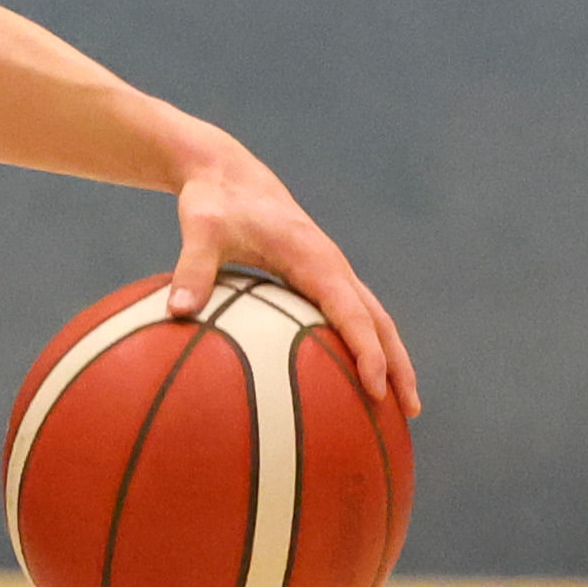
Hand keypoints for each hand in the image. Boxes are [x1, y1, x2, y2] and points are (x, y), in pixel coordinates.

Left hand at [166, 137, 423, 415]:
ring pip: (373, 320)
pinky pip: (349, 315)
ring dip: (390, 358)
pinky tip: (348, 377)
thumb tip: (177, 312)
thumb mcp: (200, 230)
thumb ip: (192, 269)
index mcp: (316, 260)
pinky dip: (362, 345)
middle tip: (410, 412)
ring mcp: (330, 271)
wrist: (226, 174)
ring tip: (397, 405)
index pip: (352, 314)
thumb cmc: (213, 203)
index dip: (367, 352)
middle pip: (379, 323)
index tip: (377, 390)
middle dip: (398, 366)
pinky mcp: (318, 276)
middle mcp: (334, 267)